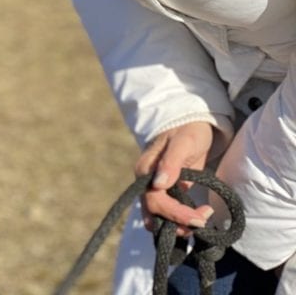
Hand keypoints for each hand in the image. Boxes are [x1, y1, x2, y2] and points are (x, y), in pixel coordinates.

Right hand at [136, 122, 214, 236]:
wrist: (192, 125)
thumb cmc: (188, 130)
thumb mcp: (183, 142)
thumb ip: (171, 162)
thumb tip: (159, 184)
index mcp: (145, 170)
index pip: (155, 201)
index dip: (176, 214)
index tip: (200, 217)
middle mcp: (146, 182)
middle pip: (155, 214)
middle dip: (179, 222)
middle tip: (204, 219)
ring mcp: (154, 189)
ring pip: (160, 218)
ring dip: (180, 225)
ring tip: (203, 217)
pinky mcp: (165, 193)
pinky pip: (167, 215)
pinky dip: (180, 222)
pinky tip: (196, 217)